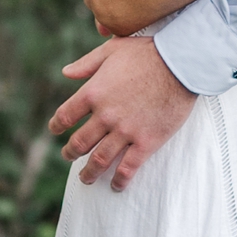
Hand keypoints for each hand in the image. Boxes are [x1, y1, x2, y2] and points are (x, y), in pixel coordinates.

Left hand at [48, 35, 196, 191]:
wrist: (180, 63)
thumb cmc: (147, 53)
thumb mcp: (111, 50)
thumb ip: (86, 63)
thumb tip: (65, 73)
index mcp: (93, 93)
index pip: (65, 116)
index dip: (57, 125)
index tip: (56, 130)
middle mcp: (105, 115)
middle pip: (79, 142)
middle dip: (70, 152)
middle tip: (68, 156)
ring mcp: (125, 131)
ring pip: (100, 160)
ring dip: (89, 172)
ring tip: (85, 178)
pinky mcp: (146, 142)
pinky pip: (128, 167)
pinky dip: (120, 180)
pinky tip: (116, 186)